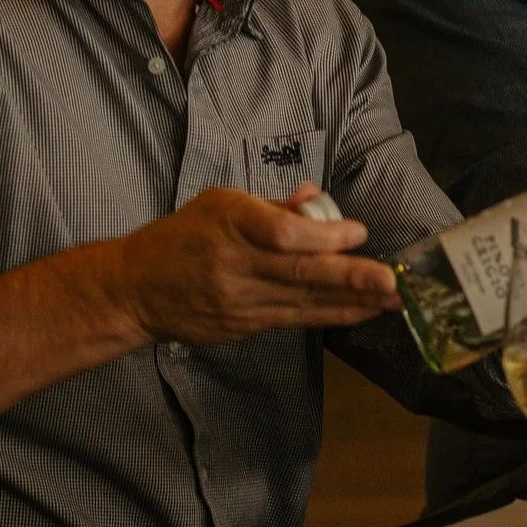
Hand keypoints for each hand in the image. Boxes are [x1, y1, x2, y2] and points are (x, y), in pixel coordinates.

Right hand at [108, 184, 398, 345]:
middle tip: (391, 281)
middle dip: (352, 277)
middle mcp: (233, 263)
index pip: (282, 233)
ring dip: (352, 301)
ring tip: (391, 300)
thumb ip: (271, 207)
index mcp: (228, 222)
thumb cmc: (180, 238)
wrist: (135, 289)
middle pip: (300, 272)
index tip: (358, 232)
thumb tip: (316, 200)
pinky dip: (330, 314)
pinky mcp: (241, 326)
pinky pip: (293, 319)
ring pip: (303, 301)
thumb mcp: (219, 204)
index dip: (324, 236)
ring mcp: (237, 300)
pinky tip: (360, 312)